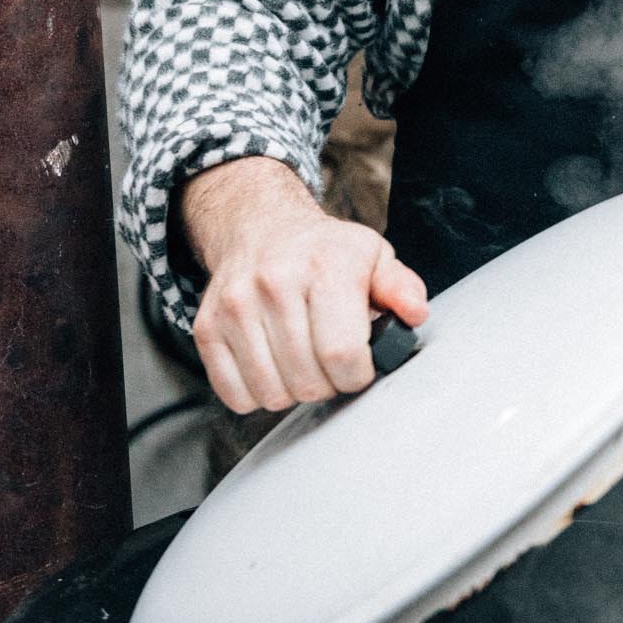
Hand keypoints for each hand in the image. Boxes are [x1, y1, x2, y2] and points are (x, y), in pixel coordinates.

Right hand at [179, 157, 427, 414]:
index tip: (360, 364)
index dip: (357, 375)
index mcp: (325, 266)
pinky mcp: (207, 327)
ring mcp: (235, 305)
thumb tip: (415, 314)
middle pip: (307, 381)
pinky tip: (272, 364)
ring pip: (271, 393)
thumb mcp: (374, 258)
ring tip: (303, 360)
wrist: (262, 227)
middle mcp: (274, 282)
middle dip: (328, 384)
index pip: (341, 354)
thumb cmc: (326, 253)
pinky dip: (257, 393)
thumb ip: (400, 289)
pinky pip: (235, 395)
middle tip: (331, 361)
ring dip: (293, 390)